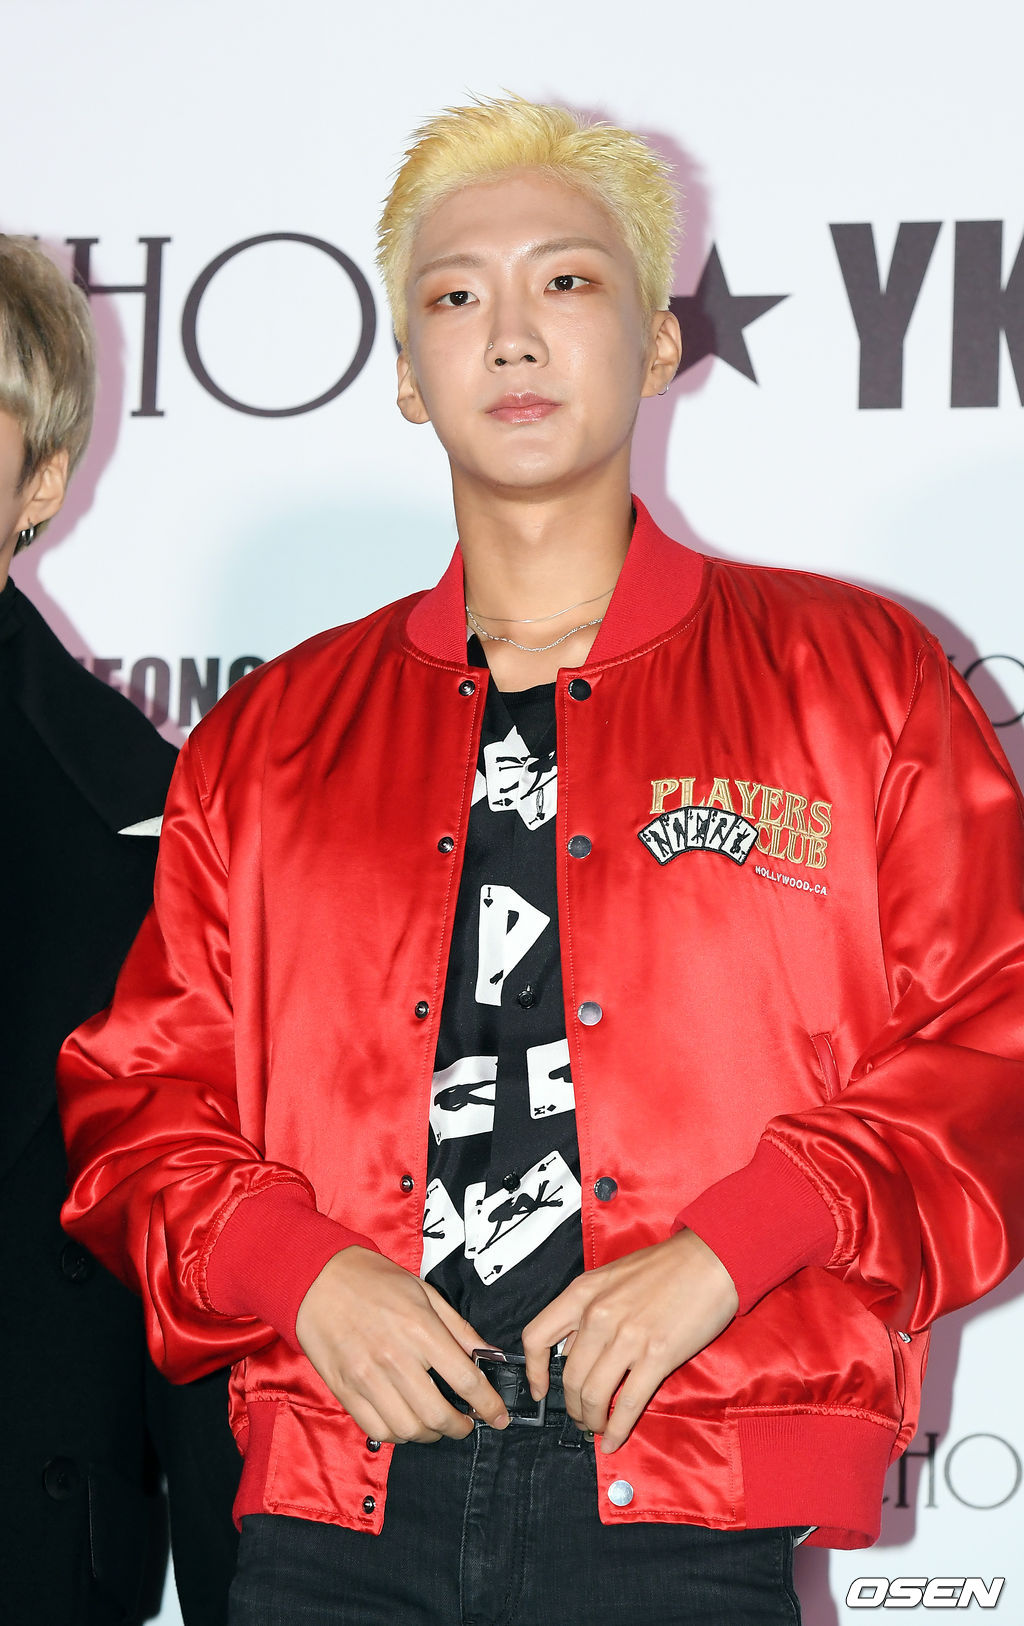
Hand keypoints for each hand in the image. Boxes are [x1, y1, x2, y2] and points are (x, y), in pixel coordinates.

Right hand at [295, 1247, 509, 1442]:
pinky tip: (407, 1423)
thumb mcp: (424, 1292)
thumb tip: (489, 1355)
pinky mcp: (345, 1391)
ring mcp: (367, 1378)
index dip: (488, 1404)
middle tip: (467, 1424)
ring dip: (431, 1435)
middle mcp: (394, 1358)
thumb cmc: (374, 1281)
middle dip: (461, 1427)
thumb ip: (458, 1328)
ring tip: (437, 1424)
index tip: (498, 1416)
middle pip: (438, 1414)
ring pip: (409, 1429)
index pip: (465, 1380)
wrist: (318, 1279)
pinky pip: (378, 1430)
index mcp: (420, 1329)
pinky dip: (399, 1435)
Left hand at [521, 1229, 738, 1452]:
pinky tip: (614, 1440)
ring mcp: (627, 1337)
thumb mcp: (612, 1277)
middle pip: (568, 1378)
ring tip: (596, 1428)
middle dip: (572, 1407)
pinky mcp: (657, 1357)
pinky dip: (617, 1429)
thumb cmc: (665, 1266)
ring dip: (592, 1420)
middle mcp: (598, 1315)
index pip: (537, 1337)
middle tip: (581, 1417)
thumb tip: (575, 1348)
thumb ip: (590, 1309)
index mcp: (583, 1292)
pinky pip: (628, 1404)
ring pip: (593, 1395)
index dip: (533, 1371)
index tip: (540, 1391)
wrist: (710, 1260)